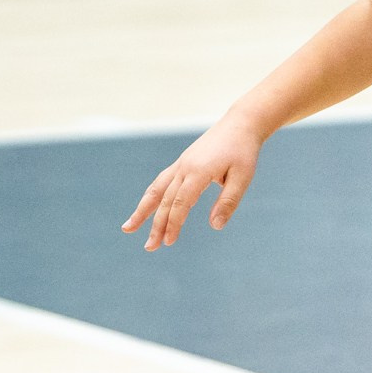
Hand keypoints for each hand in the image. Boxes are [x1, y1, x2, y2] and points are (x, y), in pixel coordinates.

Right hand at [123, 117, 264, 250]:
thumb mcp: (243, 178)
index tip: (169, 242)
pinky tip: (145, 208)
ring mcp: (180, 164)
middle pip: (165, 200)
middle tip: (149, 247)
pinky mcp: (181, 164)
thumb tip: (215, 226)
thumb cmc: (243, 152)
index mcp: (199, 171)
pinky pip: (161, 183)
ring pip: (156, 190)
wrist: (239, 125)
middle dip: (155, 225)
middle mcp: (184, 167)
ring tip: (128, 228)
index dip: (174, 223)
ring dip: (142, 210)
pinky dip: (151, 198)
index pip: (181, 202)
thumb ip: (228, 202)